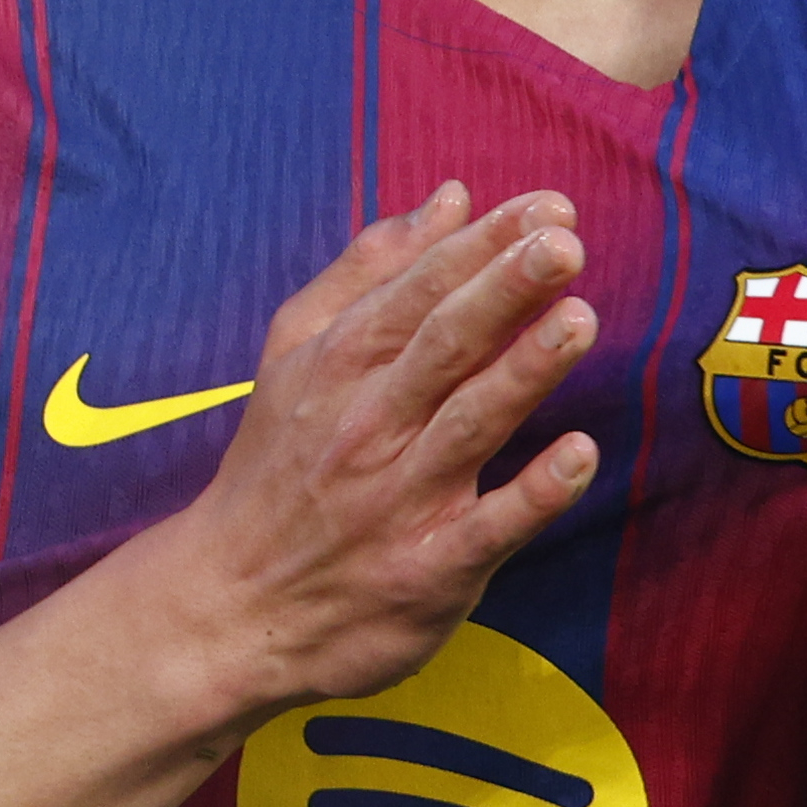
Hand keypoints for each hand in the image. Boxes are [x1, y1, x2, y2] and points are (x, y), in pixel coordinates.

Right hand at [165, 184, 597, 735]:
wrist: (228, 607)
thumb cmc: (277, 466)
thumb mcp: (298, 355)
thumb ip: (371, 271)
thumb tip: (450, 199)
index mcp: (340, 365)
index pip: (420, 292)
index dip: (484, 247)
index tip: (548, 208)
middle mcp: (369, 425)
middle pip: (444, 346)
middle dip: (503, 290)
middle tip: (563, 244)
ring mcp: (398, 500)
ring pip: (467, 424)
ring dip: (522, 372)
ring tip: (577, 319)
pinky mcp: (427, 570)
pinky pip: (486, 529)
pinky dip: (530, 494)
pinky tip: (578, 454)